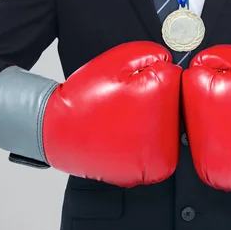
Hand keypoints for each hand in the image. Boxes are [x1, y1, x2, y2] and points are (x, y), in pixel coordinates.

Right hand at [43, 41, 181, 186]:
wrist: (56, 129)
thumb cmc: (84, 95)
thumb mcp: (118, 61)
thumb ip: (151, 55)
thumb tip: (171, 63)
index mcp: (164, 106)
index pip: (174, 81)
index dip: (149, 74)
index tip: (129, 82)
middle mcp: (166, 140)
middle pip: (172, 109)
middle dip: (152, 100)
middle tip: (122, 102)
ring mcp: (154, 163)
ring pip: (163, 131)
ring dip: (147, 123)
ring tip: (119, 119)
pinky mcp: (144, 174)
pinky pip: (151, 152)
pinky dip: (138, 143)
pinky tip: (120, 135)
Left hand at [182, 44, 230, 192]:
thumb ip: (208, 61)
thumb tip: (191, 72)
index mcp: (200, 107)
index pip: (188, 89)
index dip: (211, 80)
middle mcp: (204, 143)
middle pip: (194, 119)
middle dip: (212, 108)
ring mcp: (220, 168)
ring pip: (207, 144)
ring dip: (221, 133)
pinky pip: (225, 164)